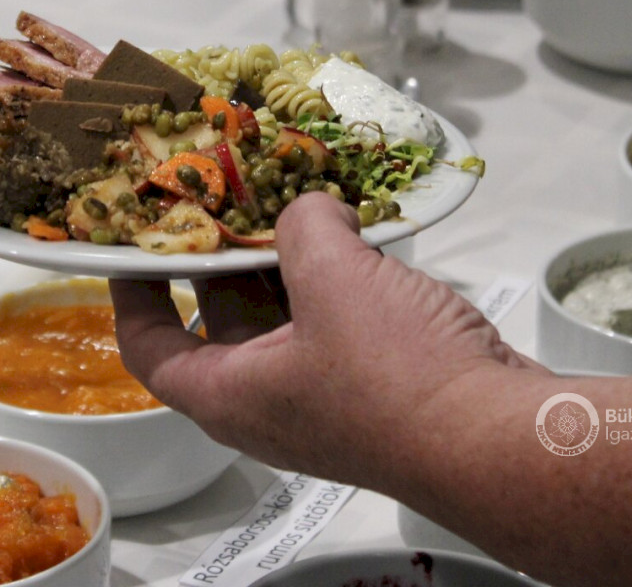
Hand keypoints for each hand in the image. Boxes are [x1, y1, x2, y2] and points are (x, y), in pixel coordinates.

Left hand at [109, 193, 545, 490]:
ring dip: (286, 255)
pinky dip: (337, 272)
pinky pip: (338, 317)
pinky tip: (353, 225)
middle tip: (220, 192)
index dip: (131, 292)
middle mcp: (269, 401)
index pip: (149, 346)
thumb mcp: (329, 276)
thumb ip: (302, 225)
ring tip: (288, 193)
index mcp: (229, 394)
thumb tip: (309, 209)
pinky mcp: (377, 382)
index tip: (131, 243)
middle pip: (219, 319)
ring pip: (285, 312)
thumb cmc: (398, 377)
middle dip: (221, 253)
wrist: (501, 439)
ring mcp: (325, 394)